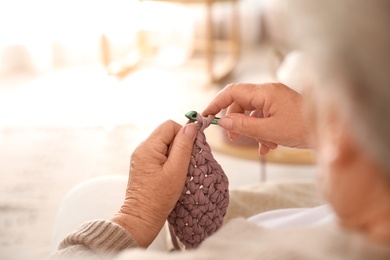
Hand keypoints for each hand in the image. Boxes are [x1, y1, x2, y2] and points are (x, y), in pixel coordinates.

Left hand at [112, 120, 196, 246]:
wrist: (142, 218)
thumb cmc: (159, 197)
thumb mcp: (176, 170)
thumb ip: (184, 146)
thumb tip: (191, 127)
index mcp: (148, 147)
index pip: (170, 125)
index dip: (184, 134)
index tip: (191, 150)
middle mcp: (142, 149)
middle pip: (167, 134)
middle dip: (180, 145)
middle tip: (186, 163)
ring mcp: (142, 157)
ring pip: (165, 144)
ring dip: (176, 154)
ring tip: (179, 171)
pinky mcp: (144, 166)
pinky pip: (160, 154)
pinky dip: (170, 161)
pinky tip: (173, 174)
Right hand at [202, 83, 309, 154]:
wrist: (330, 132)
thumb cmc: (303, 129)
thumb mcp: (269, 131)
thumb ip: (243, 125)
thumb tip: (223, 121)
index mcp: (265, 92)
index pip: (232, 92)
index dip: (216, 103)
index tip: (206, 115)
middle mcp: (269, 92)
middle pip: (241, 102)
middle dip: (235, 120)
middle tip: (232, 137)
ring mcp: (276, 99)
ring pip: (252, 112)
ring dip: (251, 129)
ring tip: (259, 145)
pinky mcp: (281, 107)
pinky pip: (263, 116)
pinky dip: (261, 131)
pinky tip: (267, 146)